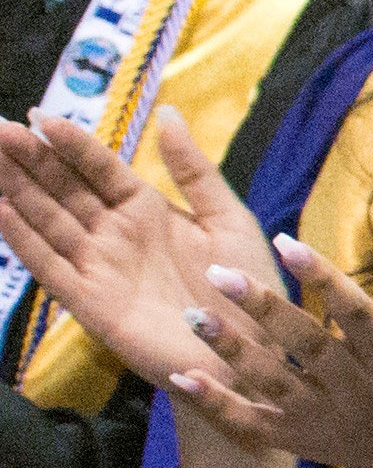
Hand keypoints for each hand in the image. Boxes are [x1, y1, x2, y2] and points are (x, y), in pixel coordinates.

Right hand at [0, 105, 286, 397]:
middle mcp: (115, 235)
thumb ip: (194, 170)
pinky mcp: (92, 303)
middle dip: (27, 159)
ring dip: (15, 191)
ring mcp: (99, 268)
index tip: (37, 115)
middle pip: (61, 189)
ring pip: (46, 221)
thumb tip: (166, 113)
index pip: (97, 168)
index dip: (69, 143)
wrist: (252, 354)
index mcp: (146, 210)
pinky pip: (50, 267)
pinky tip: (0, 211)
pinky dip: (23, 240)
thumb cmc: (246, 287)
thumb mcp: (229, 218)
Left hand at [174, 225, 372, 467]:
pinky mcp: (299, 441)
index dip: (322, 277)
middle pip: (307, 346)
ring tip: (192, 314)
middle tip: (218, 272)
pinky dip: (215, 405)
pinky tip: (182, 377)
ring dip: (231, 350)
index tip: (284, 242)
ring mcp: (325, 420)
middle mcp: (359, 391)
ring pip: (273, 383)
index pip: (356, 313)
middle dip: (263, 309)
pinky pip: (252, 426)